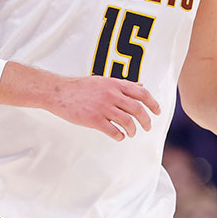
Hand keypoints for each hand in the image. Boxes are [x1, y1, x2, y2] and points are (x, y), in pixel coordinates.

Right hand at [45, 76, 160, 141]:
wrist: (59, 92)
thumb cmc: (81, 87)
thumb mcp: (104, 81)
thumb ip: (123, 85)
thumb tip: (141, 86)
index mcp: (115, 84)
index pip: (141, 93)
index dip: (153, 103)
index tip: (157, 112)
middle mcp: (111, 94)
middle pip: (137, 109)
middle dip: (146, 120)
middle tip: (148, 127)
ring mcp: (103, 107)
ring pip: (127, 121)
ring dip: (133, 130)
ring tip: (132, 133)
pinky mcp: (94, 119)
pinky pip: (113, 131)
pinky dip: (119, 136)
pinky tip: (119, 136)